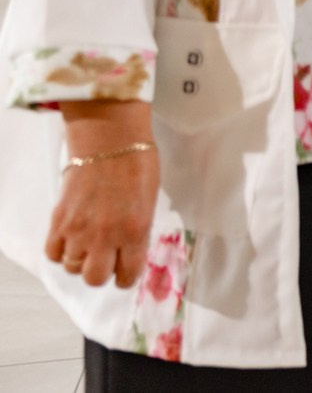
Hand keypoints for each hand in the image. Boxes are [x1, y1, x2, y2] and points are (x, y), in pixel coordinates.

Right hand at [45, 102, 157, 288]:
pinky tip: (71, 237)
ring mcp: (78, 230)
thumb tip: (129, 251)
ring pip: (72, 268)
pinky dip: (61, 250)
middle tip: (105, 258)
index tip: (125, 271)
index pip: (127, 275)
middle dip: (101, 272)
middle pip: (94, 279)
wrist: (109, 141)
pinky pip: (53, 253)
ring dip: (80, 259)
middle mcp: (105, 236)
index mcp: (135, 231)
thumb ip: (138, 232)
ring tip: (88, 242)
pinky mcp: (58, 221)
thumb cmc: (137, 164)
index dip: (126, 277)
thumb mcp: (149, 203)